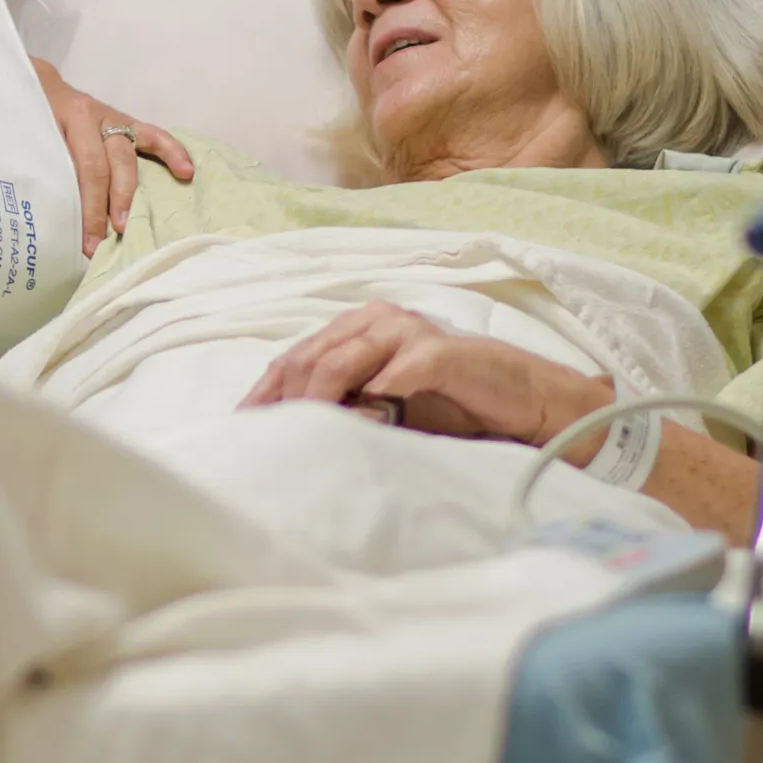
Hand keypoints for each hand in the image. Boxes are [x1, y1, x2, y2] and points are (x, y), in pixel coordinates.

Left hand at [32, 57, 194, 251]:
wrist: (36, 82)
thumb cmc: (30, 115)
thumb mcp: (28, 135)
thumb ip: (42, 164)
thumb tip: (51, 215)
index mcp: (68, 119)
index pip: (85, 168)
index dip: (90, 208)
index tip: (89, 242)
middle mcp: (94, 116)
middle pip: (109, 164)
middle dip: (110, 205)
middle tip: (110, 238)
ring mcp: (112, 118)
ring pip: (130, 154)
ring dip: (132, 190)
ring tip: (135, 220)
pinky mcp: (125, 121)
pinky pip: (153, 135)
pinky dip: (172, 151)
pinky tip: (186, 172)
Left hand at [241, 301, 614, 460]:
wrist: (523, 403)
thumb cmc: (452, 407)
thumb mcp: (385, 409)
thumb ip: (344, 407)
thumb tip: (287, 437)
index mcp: (356, 329)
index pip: (293, 358)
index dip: (262, 395)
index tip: (239, 431)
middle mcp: (375, 321)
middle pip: (307, 359)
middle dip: (278, 403)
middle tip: (260, 441)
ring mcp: (406, 331)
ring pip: (338, 363)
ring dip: (313, 403)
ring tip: (296, 437)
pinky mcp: (437, 351)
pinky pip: (392, 375)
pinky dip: (369, 403)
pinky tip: (354, 428)